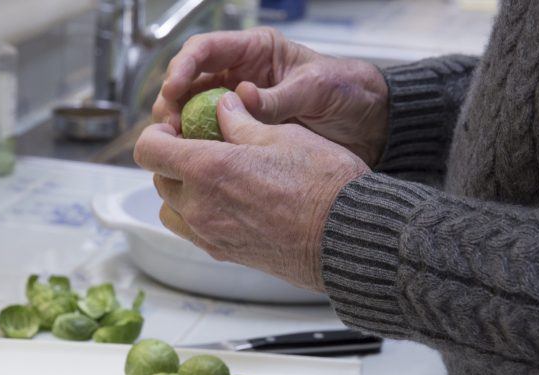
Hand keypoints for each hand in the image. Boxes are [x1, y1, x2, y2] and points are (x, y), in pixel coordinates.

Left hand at [134, 91, 368, 291]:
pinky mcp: (224, 254)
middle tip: (200, 147)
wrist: (347, 236)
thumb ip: (241, 123)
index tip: (175, 127)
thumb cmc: (323, 184)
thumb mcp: (281, 136)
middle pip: (159, 179)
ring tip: (213, 178)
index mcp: (208, 170)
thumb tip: (223, 108)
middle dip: (172, 160)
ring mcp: (210, 235)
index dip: (156, 134)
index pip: (149, 150)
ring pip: (171, 210)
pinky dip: (198, 215)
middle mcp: (200, 207)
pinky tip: (228, 202)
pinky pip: (193, 232)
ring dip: (181, 191)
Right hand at [153, 27, 389, 165]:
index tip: (173, 88)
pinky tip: (193, 161)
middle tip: (169, 125)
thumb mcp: (314, 89)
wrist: (369, 125)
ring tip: (175, 145)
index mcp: (255, 51)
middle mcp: (239, 76)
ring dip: (180, 129)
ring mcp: (238, 107)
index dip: (183, 66)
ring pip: (193, 113)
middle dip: (173, 102)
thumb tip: (241, 98)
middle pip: (189, 83)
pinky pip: (212, 139)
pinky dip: (198, 149)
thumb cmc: (347, 93)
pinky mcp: (243, 135)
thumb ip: (277, 96)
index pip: (206, 50)